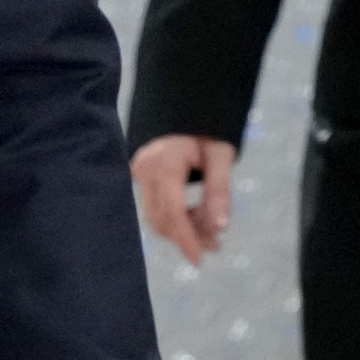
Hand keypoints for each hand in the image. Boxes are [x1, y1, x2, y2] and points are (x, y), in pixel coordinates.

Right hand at [130, 132, 234, 264]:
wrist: (185, 100)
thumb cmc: (206, 125)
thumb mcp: (220, 154)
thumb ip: (219, 191)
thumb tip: (221, 228)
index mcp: (165, 163)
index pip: (173, 213)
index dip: (186, 239)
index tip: (199, 259)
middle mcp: (145, 169)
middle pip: (163, 218)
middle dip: (187, 236)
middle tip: (215, 245)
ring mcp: (138, 171)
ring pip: (156, 215)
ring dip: (182, 229)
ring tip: (209, 232)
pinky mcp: (139, 173)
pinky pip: (154, 204)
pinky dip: (175, 216)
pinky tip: (195, 216)